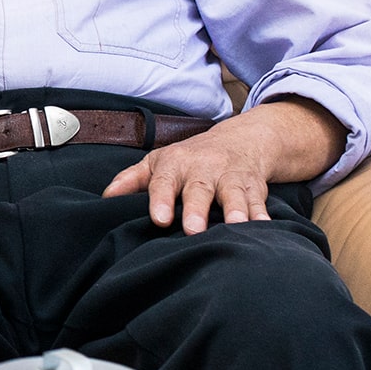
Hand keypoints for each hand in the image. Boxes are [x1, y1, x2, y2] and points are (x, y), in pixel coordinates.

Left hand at [100, 99, 345, 233]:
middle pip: (200, 189)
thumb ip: (132, 180)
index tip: (159, 219)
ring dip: (235, 210)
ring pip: (234, 194)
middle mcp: (204, 169)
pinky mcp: (256, 188)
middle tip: (194, 229)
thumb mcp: (159, 163)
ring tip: (235, 226)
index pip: (163, 181)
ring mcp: (231, 177)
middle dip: (197, 208)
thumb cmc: (190, 158)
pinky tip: (265, 228)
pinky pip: (260, 202)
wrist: (242, 140)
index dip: (161, 199)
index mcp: (175, 164)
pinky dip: (263, 215)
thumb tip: (105, 198)